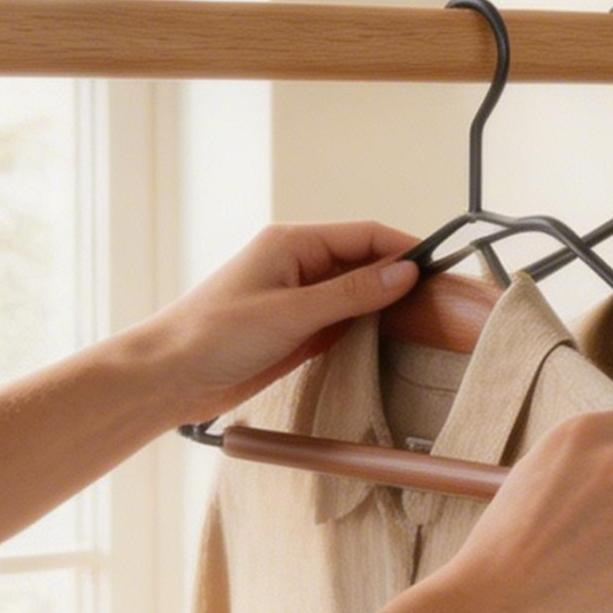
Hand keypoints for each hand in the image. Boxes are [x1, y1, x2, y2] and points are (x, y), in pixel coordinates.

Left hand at [147, 222, 418, 423]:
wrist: (170, 376)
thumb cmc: (214, 335)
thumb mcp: (291, 313)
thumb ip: (352, 293)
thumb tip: (406, 273)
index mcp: (293, 243)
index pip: (365, 235)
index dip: (406, 249)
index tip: (442, 270)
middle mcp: (298, 264)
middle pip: (365, 261)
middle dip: (402, 277)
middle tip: (442, 301)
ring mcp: (299, 297)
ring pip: (358, 292)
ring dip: (386, 304)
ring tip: (425, 321)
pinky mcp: (298, 328)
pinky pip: (344, 320)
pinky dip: (367, 328)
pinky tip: (389, 340)